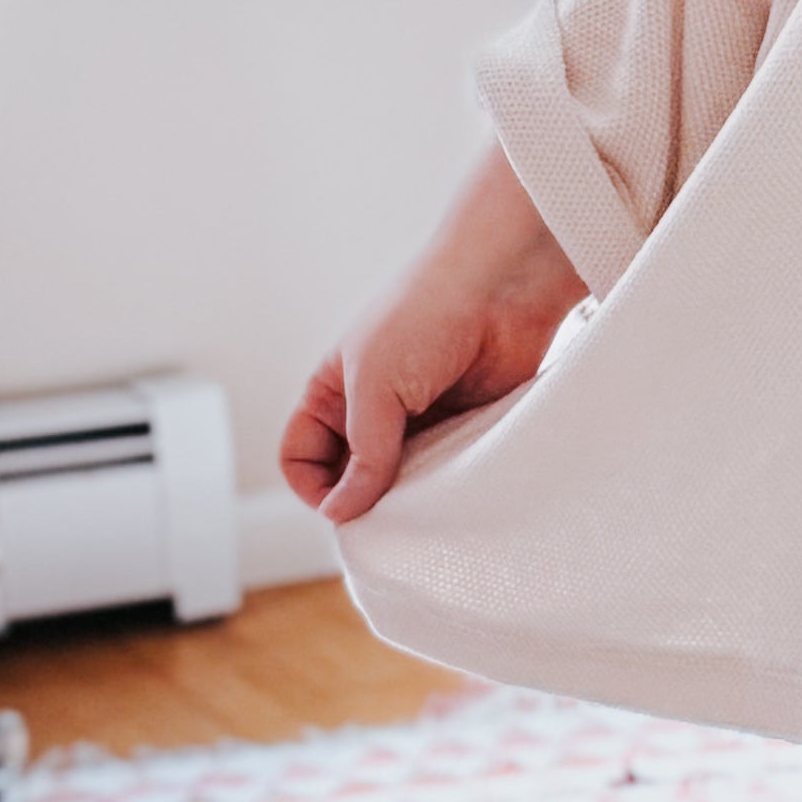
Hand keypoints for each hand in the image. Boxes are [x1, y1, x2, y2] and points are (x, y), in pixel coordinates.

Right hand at [281, 138, 587, 526]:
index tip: (342, 506)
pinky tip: (457, 488)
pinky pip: (444, 477)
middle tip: (390, 514)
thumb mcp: (375, 384)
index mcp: (332, 393)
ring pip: (398, 485)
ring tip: (427, 498)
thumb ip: (362, 452)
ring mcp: (416, 424)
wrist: (502, 287)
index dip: (311, 487)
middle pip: (348, 480)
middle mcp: (369, 413)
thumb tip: (340, 513)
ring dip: (410, 500)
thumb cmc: (425, 315)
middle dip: (362, 502)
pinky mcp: (460, 431)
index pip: (299, 457)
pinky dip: (447, 491)